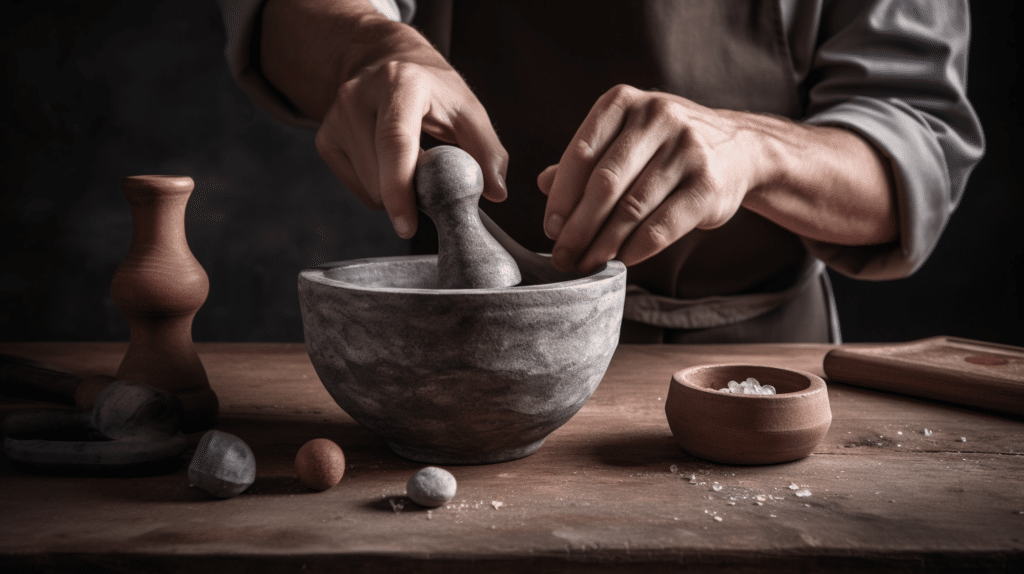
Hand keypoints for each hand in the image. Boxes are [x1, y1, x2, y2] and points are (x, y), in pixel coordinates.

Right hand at [261, 0, 507, 238]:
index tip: (408, 226)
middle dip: (410, 194)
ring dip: (396, 193)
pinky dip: (379, 188)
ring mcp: (336, 117)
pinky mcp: (326, 138)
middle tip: (434, 181)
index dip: (401, 188)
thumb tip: (497, 193)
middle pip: (378, 174)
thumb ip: (488, 152)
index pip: (394, 142)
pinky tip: (391, 164)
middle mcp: (358, 96)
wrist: (389, 64)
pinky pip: (357, 187)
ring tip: (414, 166)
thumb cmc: (434, 91)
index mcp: (399, 83)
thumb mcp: (469, 111)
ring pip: (367, 187)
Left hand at [540, 85, 757, 272]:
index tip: (550, 229)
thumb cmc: (666, 146)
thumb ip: (587, 159)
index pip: (582, 154)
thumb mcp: (625, 138)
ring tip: (586, 264)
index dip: (561, 197)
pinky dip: (636, 249)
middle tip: (563, 255)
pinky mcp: (708, 184)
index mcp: (624, 101)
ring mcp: (687, 148)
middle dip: (578, 227)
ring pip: (632, 208)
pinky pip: (662, 225)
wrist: (739, 147)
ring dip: (603, 245)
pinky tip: (621, 260)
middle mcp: (657, 117)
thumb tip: (543, 183)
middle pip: (604, 184)